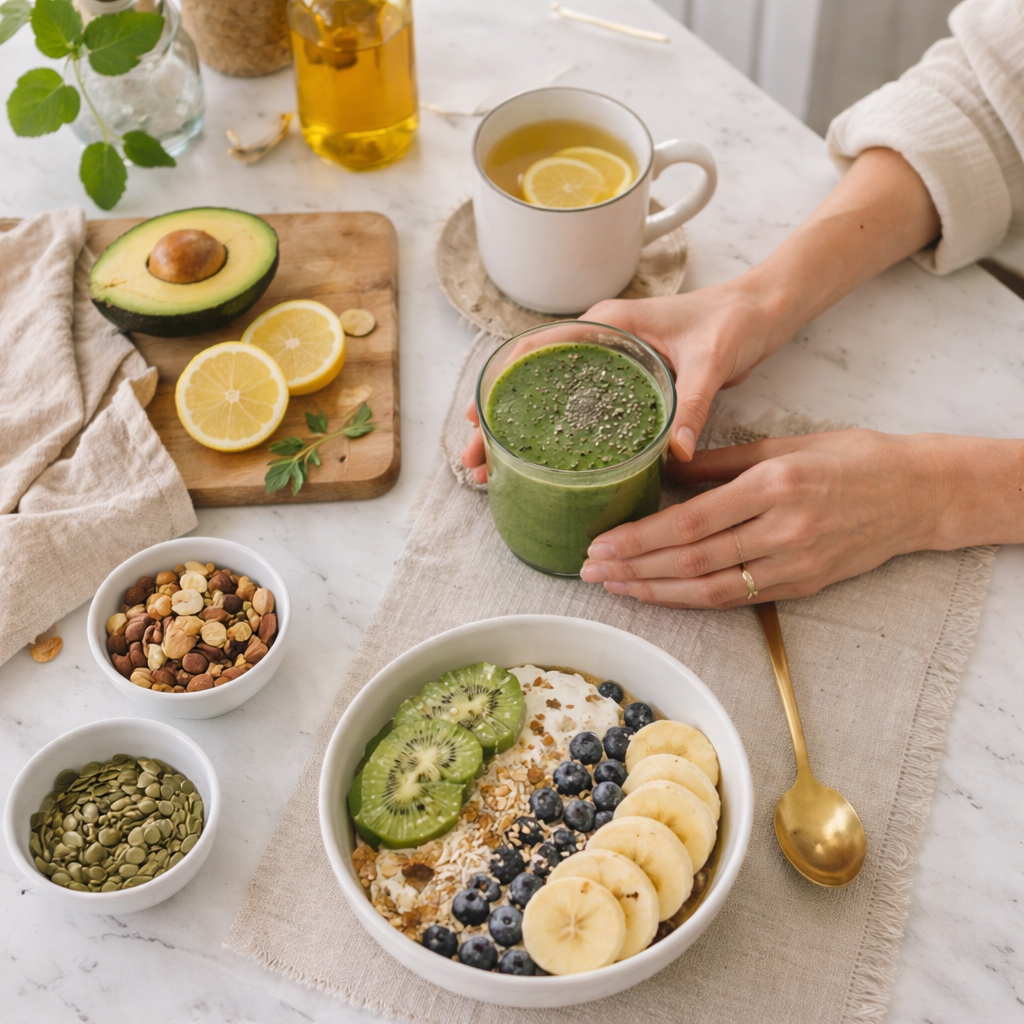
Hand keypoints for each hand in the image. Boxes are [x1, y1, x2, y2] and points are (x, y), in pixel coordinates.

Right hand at [460, 279, 782, 481]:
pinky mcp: (624, 382)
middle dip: (499, 422)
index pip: (536, 350)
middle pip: (531, 381)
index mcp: (608, 323)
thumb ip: (694, 401)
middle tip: (477, 463)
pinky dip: (553, 434)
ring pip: (548, 397)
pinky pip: (577, 408)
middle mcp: (600, 341)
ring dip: (520, 432)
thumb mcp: (713, 359)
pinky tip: (542, 465)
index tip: (478, 421)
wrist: (762, 311)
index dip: (500, 386)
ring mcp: (609, 363)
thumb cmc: (736, 321)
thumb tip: (676, 452)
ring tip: (495, 472)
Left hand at [579, 430, 959, 607]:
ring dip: (654, 591)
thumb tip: (665, 469)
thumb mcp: (784, 444)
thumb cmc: (851, 458)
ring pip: (709, 588)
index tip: (600, 543)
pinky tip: (658, 595)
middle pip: (691, 559)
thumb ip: (720, 463)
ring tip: (613, 586)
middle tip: (590, 570)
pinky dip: (691, 600)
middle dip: (633, 568)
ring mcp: (794, 563)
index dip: (639, 539)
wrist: (916, 494)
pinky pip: (735, 598)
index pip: (690, 521)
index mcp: (773, 484)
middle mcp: (782, 529)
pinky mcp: (802, 585)